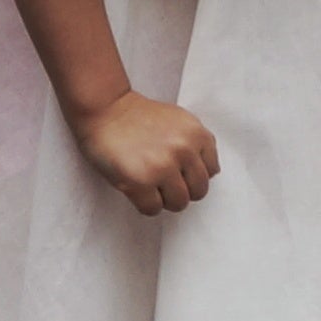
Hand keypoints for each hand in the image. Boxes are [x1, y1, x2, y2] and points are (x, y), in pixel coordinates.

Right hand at [72, 90, 219, 215]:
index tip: (183, 173)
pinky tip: (139, 191)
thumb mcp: (182, 121)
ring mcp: (162, 168)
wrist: (109, 111)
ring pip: (179, 203)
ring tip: (153, 187)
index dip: (195, 175)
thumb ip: (198, 144)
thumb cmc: (143, 117)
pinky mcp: (139, 183)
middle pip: (199, 191)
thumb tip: (212, 172)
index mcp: (197, 135)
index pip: (211, 171)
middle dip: (184, 191)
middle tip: (168, 185)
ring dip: (166, 200)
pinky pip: (153, 209)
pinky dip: (147, 205)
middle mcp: (184, 151)